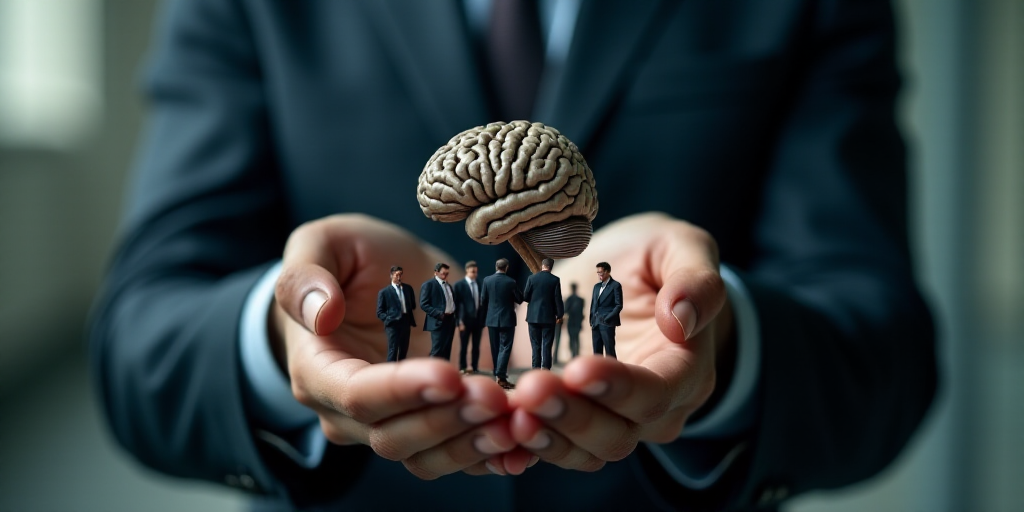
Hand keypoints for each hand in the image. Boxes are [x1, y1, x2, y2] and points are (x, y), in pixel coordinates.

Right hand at [272, 214, 515, 478]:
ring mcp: (395, 423)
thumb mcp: (320, 245)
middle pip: (395, 436)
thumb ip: (307, 276)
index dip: (402, 391)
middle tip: (495, 396)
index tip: (448, 374)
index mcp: (318, 371)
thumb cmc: (343, 263)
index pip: (356, 396)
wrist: (368, 285)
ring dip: (474, 444)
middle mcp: (350, 413)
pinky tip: (526, 445)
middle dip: (449, 420)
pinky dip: (493, 456)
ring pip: (429, 456)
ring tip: (515, 420)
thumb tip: (322, 313)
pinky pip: (460, 455)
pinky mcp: (434, 424)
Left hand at [505, 213, 733, 471]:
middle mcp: (652, 411)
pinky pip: (550, 447)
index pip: (656, 394)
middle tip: (531, 390)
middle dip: (572, 415)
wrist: (622, 276)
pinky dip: (522, 447)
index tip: (579, 368)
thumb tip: (683, 319)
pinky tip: (495, 432)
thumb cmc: (654, 259)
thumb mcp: (680, 248)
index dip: (618, 387)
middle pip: (617, 434)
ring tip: (510, 412)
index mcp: (683, 371)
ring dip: (545, 436)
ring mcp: (608, 421)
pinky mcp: (568, 420)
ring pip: (582, 451)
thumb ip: (694, 279)